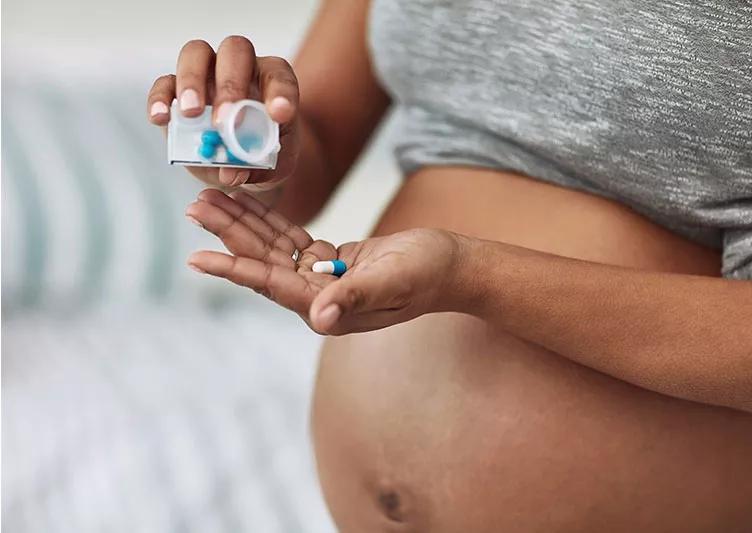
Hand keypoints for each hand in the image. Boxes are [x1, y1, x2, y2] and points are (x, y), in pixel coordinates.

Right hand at [147, 36, 299, 190]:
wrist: (243, 163)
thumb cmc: (263, 155)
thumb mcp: (271, 166)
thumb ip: (257, 168)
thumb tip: (230, 173)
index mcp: (272, 81)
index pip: (279, 75)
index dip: (279, 92)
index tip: (279, 116)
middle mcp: (241, 68)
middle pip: (234, 50)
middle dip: (230, 84)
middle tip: (224, 121)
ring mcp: (207, 74)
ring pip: (196, 54)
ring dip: (191, 81)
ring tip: (191, 114)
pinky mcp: (177, 90)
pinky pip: (165, 82)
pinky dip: (160, 98)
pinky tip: (160, 119)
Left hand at [185, 189, 464, 333]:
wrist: (453, 268)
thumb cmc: (429, 274)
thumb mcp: (395, 280)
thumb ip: (357, 298)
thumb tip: (319, 318)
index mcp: (328, 307)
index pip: (272, 284)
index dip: (234, 269)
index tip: (196, 257)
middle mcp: (318, 298)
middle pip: (264, 262)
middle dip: (229, 235)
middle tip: (195, 206)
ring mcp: (324, 280)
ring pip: (274, 249)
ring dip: (243, 225)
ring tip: (211, 200)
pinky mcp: (333, 261)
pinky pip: (293, 240)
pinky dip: (271, 222)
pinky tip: (250, 205)